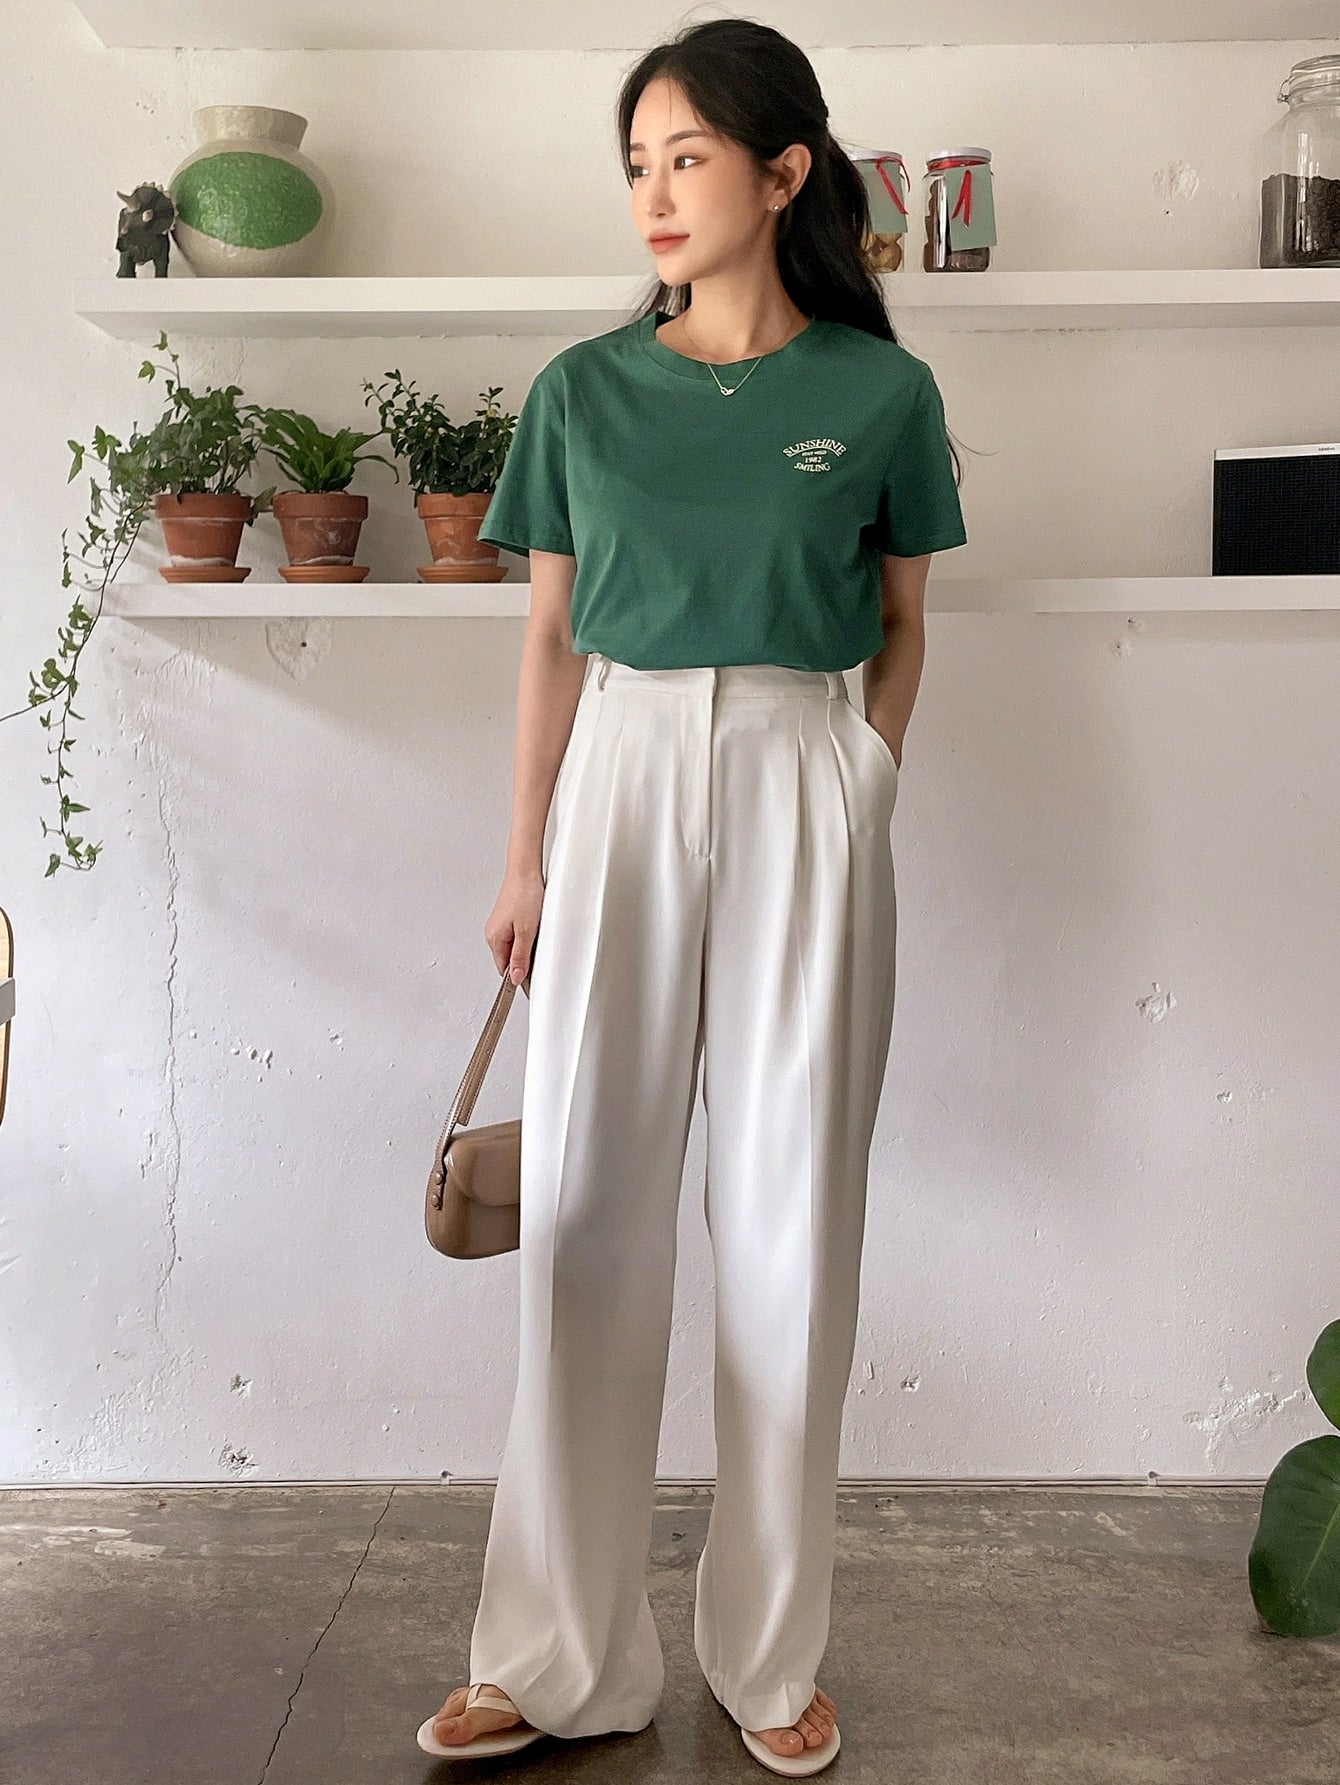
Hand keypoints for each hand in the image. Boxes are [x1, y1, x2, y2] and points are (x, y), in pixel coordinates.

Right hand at [486, 866, 544, 985]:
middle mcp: (493, 932)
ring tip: (536, 931)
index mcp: (494, 938)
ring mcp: (500, 924)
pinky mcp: (508, 917)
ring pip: (513, 946)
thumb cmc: (524, 894)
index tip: (530, 978)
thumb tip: (516, 978)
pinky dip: (525, 935)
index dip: (518, 975)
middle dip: (523, 959)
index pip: (504, 969)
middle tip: (537, 948)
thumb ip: (521, 956)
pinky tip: (535, 925)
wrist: (525, 870)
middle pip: (508, 959)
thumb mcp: (527, 931)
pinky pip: (516, 935)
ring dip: (525, 945)